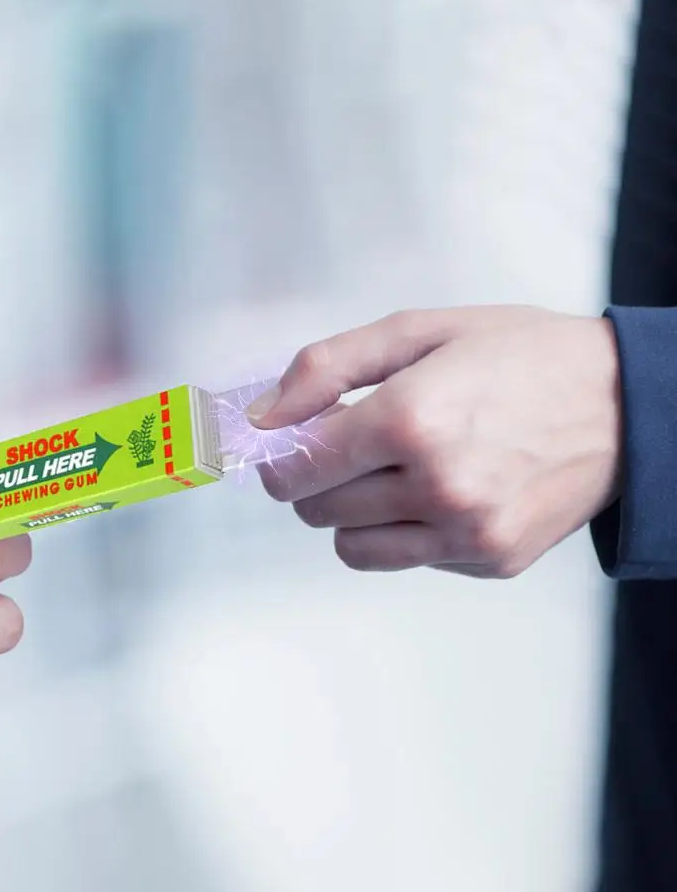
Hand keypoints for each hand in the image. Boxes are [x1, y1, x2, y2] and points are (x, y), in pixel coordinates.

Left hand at [248, 305, 621, 577]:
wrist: (628, 404)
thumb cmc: (521, 356)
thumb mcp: (419, 331)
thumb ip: (328, 368)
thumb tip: (263, 414)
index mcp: (410, 419)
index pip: (297, 466)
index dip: (279, 455)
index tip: (289, 442)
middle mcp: (436, 485)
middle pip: (315, 510)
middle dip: (316, 479)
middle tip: (349, 447)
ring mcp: (465, 532)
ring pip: (350, 546)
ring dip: (352, 512)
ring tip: (393, 472)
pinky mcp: (489, 560)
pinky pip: (406, 559)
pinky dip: (404, 531)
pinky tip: (440, 492)